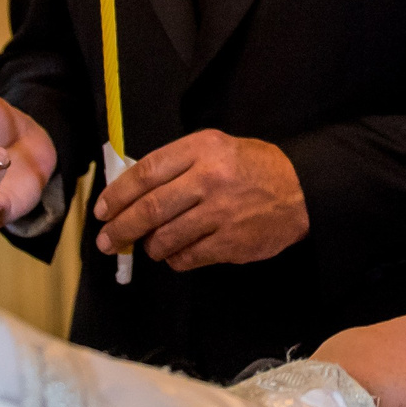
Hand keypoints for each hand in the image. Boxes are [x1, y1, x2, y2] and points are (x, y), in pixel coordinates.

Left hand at [95, 130, 306, 269]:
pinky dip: (173, 259)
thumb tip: (132, 190)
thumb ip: (177, 163)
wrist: (302, 189)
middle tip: (107, 240)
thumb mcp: (216, 147)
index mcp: (202, 149)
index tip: (103, 209)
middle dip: (121, 228)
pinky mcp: (231, 243)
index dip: (117, 194)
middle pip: (150, 209)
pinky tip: (174, 254)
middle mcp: (209, 179)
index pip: (146, 172)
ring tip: (147, 246)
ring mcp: (220, 213)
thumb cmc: (253, 167)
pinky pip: (187, 257)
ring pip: (165, 237)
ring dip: (148, 246)